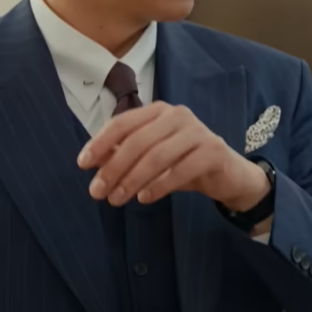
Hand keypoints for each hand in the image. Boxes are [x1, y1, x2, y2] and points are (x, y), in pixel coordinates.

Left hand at [77, 102, 270, 210]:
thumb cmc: (184, 163)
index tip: (83, 164)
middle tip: (98, 192)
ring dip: (133, 180)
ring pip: (157, 156)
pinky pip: (180, 169)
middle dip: (114, 168)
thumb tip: (92, 161)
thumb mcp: (151, 156)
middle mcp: (178, 115)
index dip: (100, 143)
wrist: (228, 175)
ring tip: (117, 200)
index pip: (123, 122)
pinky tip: (145, 198)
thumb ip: (125, 153)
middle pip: (137, 141)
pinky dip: (159, 185)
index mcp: (159, 111)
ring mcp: (198, 132)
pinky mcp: (213, 151)